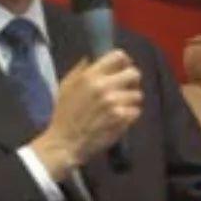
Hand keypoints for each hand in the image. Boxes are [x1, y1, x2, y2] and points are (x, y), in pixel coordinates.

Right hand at [32, 50, 141, 178]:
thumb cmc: (63, 116)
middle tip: (124, 89)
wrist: (65, 143)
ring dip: (130, 100)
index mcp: (90, 76)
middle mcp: (105, 87)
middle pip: (134, 73)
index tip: (123, 68)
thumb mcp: (65, 87)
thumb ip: (79, 70)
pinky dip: (130, 115)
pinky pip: (136, 111)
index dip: (124, 61)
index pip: (118, 56)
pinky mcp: (122, 119)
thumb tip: (91, 59)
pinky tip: (119, 119)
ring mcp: (115, 104)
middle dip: (131, 81)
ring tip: (120, 107)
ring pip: (137, 94)